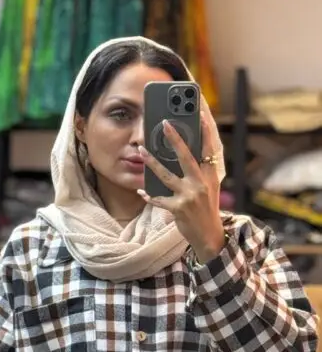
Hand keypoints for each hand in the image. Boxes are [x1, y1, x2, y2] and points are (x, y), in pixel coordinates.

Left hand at [138, 114, 225, 263]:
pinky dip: (150, 196)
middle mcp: (200, 184)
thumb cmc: (207, 210)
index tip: (201, 116)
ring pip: (166, 176)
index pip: (209, 150)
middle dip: (175, 139)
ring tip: (141, 151)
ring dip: (152, 163)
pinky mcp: (178, 209)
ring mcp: (189, 196)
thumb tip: (185, 156)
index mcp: (210, 176)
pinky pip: (159, 200)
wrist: (209, 236)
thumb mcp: (209, 189)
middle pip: (185, 157)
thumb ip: (200, 173)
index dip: (206, 132)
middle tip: (164, 123)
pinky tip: (141, 191)